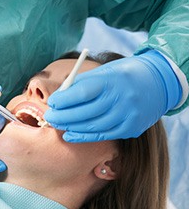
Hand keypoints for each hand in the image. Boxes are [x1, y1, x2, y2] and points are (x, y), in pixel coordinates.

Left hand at [44, 50, 181, 141]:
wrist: (158, 82)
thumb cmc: (122, 75)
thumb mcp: (103, 72)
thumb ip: (81, 84)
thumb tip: (58, 98)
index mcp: (112, 80)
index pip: (82, 93)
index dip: (64, 100)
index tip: (52, 102)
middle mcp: (121, 99)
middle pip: (85, 113)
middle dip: (62, 116)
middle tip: (49, 117)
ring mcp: (127, 116)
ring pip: (92, 127)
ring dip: (70, 127)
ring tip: (57, 124)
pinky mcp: (131, 128)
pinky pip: (103, 135)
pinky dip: (83, 137)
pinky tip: (70, 134)